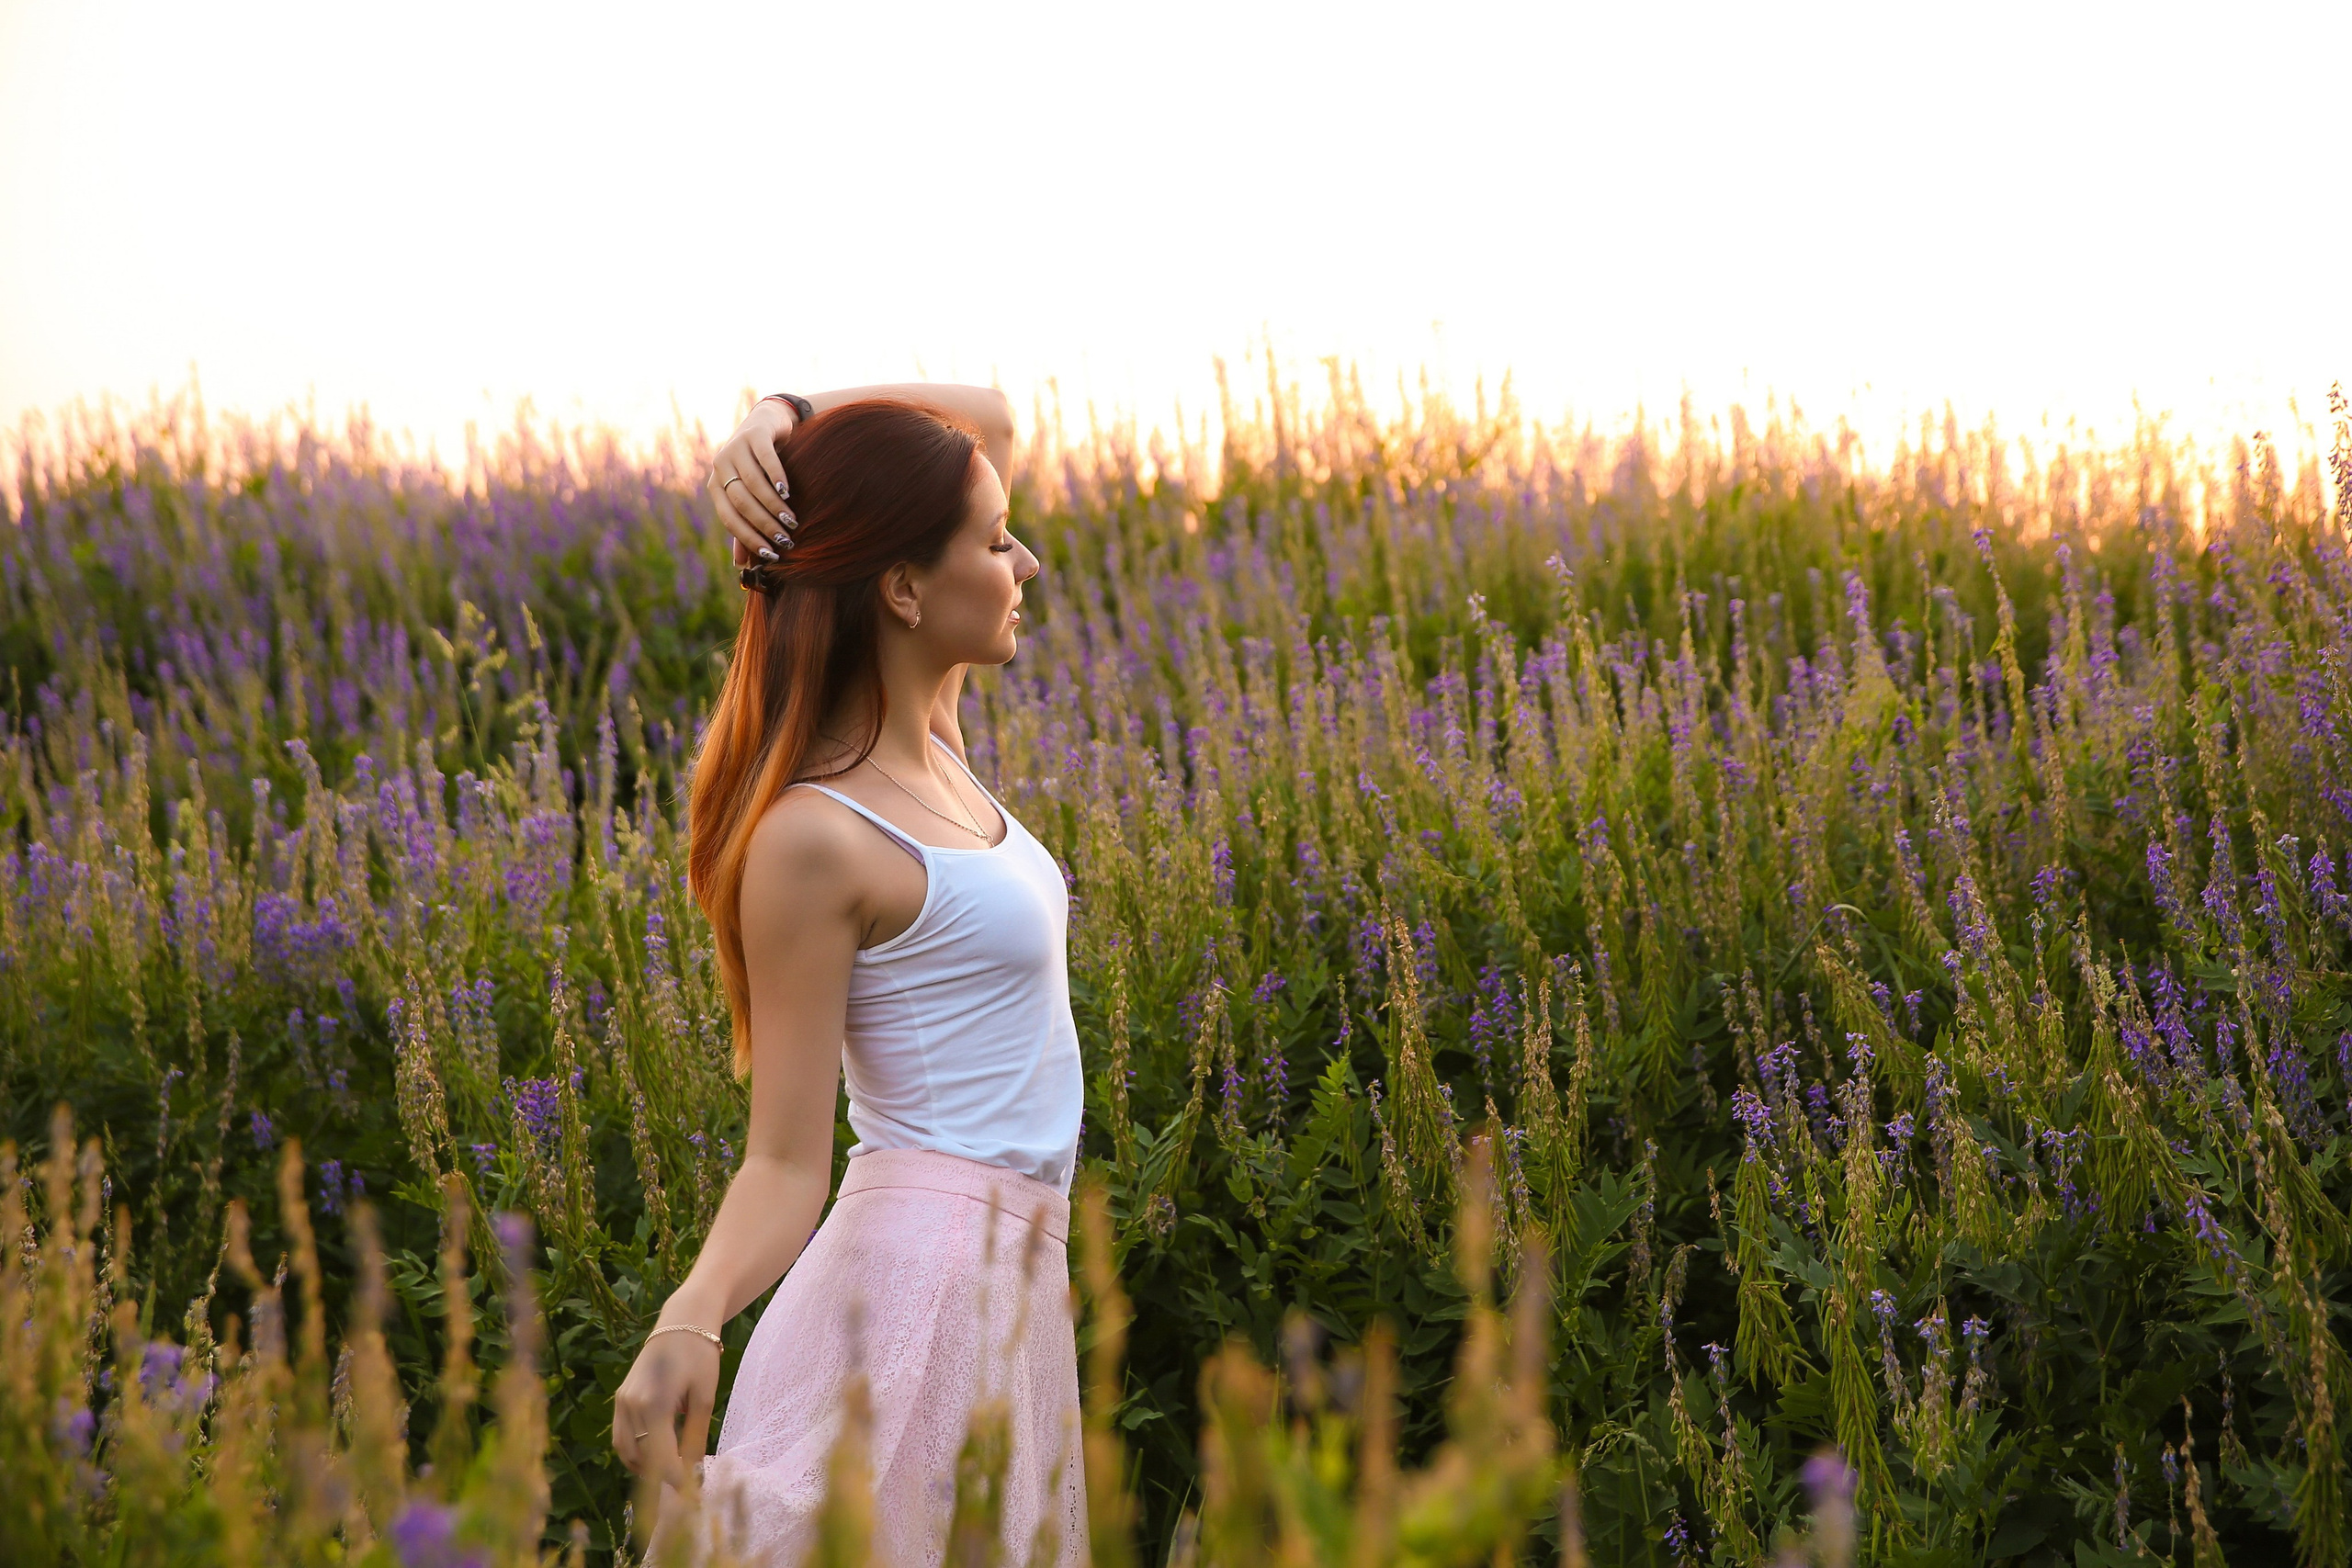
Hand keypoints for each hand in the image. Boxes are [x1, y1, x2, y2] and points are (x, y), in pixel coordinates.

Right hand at [612, 1328, 723, 1482]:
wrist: (682, 1321)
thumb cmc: (700, 1355)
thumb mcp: (704, 1396)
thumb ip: (695, 1435)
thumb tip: (694, 1471)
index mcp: (655, 1405)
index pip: (660, 1458)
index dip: (676, 1480)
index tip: (694, 1491)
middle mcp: (631, 1405)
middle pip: (641, 1458)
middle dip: (662, 1477)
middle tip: (685, 1485)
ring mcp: (622, 1401)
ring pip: (625, 1451)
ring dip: (645, 1467)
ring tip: (670, 1472)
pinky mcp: (620, 1397)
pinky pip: (621, 1435)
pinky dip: (633, 1451)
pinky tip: (653, 1455)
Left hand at [708, 399, 798, 568]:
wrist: (767, 423)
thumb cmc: (759, 467)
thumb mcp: (750, 495)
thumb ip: (744, 525)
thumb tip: (740, 565)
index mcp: (716, 485)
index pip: (729, 517)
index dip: (748, 538)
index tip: (771, 555)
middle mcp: (721, 466)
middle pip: (741, 502)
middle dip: (763, 523)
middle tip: (786, 539)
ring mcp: (735, 448)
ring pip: (753, 483)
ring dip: (773, 505)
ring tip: (792, 519)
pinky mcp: (754, 434)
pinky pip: (765, 459)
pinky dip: (776, 476)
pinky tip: (787, 491)